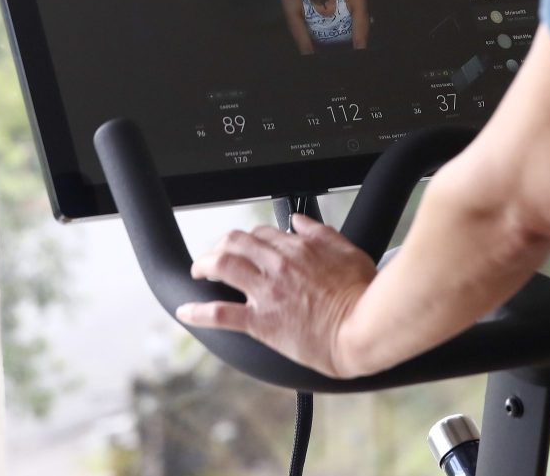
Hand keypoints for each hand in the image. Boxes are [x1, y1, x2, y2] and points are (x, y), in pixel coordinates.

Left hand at [176, 214, 376, 377]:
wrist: (363, 328)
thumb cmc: (362, 294)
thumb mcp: (348, 251)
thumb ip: (321, 232)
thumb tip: (299, 222)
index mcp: (299, 248)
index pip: (263, 233)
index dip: (251, 239)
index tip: (248, 248)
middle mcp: (278, 265)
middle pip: (235, 242)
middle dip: (220, 246)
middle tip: (215, 256)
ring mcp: (267, 292)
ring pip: (223, 266)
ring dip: (204, 265)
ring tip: (198, 272)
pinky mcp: (261, 321)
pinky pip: (221, 313)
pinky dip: (198, 312)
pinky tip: (186, 312)